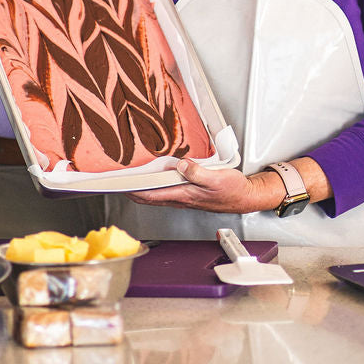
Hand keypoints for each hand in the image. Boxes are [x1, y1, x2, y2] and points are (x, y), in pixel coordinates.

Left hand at [126, 159, 279, 214]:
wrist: (245, 197)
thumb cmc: (233, 190)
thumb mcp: (217, 178)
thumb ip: (197, 172)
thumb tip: (181, 165)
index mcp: (185, 195)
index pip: (152, 195)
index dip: (134, 191)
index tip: (120, 186)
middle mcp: (181, 198)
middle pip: (150, 197)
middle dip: (132, 191)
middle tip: (118, 181)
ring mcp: (185, 197)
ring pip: (157, 194)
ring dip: (143, 188)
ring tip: (131, 178)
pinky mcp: (190, 194)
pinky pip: (167, 190)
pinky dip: (156, 185)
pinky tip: (156, 176)